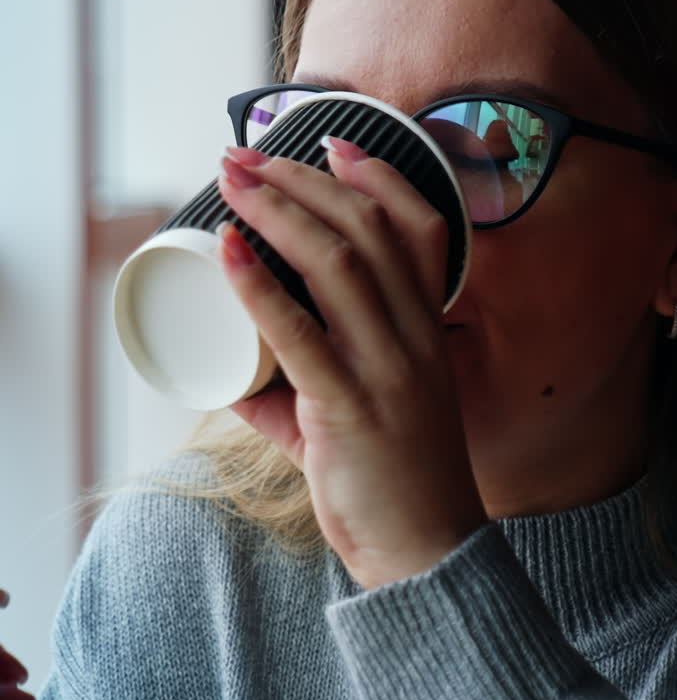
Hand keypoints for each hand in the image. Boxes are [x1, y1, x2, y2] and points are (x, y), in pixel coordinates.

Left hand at [216, 141, 485, 588]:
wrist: (426, 556)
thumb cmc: (389, 486)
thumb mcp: (351, 421)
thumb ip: (295, 392)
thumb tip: (229, 372)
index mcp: (426, 335)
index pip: (420, 232)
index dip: (380, 177)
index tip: (332, 143)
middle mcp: (414, 341)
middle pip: (368, 231)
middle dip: (303, 179)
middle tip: (246, 153)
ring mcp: (386, 372)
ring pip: (338, 264)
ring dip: (279, 210)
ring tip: (232, 178)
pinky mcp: (350, 410)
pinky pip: (299, 334)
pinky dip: (258, 285)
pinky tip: (228, 250)